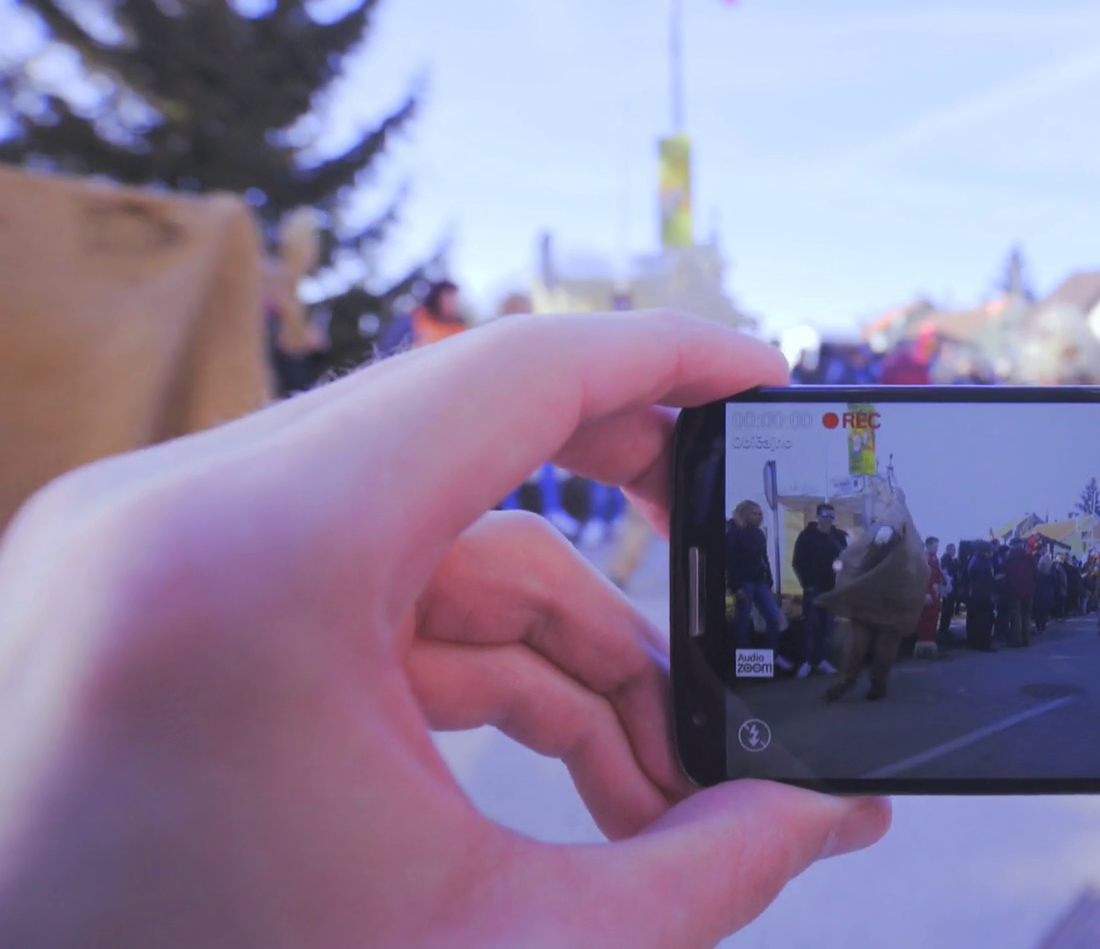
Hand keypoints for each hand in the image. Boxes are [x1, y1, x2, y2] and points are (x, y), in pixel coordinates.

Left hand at [0, 312, 889, 947]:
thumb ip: (702, 873)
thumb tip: (829, 814)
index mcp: (255, 562)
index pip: (512, 375)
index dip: (668, 360)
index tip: (765, 376)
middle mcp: (170, 519)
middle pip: (471, 461)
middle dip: (628, 548)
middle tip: (738, 583)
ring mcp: (136, 556)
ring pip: (416, 542)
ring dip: (555, 650)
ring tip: (657, 786)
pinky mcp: (136, 606)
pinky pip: (344, 588)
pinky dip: (464, 665)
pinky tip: (559, 769)